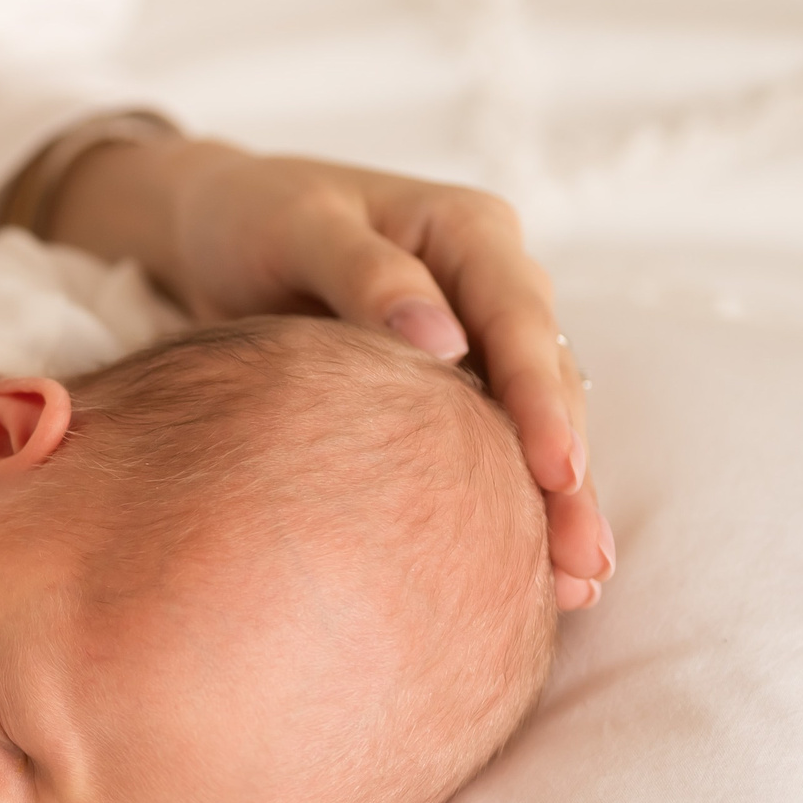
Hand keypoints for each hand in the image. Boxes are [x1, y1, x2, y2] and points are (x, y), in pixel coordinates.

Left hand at [47, 131, 614, 610]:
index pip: (520, 320)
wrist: (218, 227)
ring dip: (556, 501)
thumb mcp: (300, 228)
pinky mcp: (449, 384)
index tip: (556, 471)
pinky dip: (507, 498)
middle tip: (584, 558)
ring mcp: (478, 336)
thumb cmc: (257, 219)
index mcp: (468, 231)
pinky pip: (487, 441)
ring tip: (577, 583)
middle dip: (568, 472)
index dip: (542, 399)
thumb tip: (443, 341)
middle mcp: (491, 282)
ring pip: (532, 421)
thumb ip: (365, 275)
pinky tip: (531, 573)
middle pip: (546, 381)